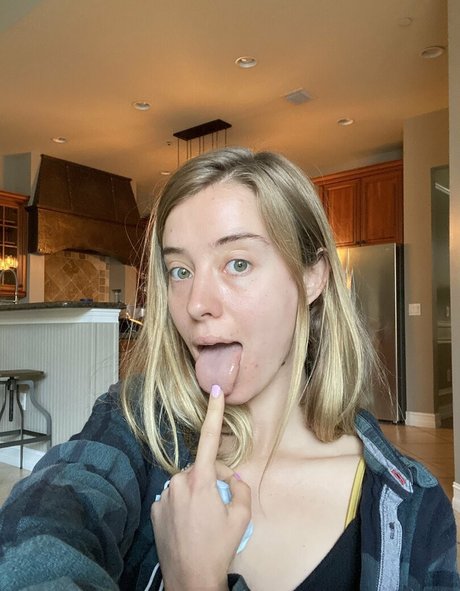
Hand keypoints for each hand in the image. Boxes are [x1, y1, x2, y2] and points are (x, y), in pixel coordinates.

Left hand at [151, 385, 250, 590]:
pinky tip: (189, 525)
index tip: (215, 391)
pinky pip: (174, 498)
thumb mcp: (241, 517)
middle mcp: (179, 483)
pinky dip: (183, 505)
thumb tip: (232, 478)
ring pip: (187, 484)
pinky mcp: (155, 510)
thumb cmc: (218, 549)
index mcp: (201, 481)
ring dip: (198, 493)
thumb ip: (239, 488)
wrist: (191, 580)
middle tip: (222, 505)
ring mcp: (165, 497)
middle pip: (202, 469)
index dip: (213, 412)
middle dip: (213, 480)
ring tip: (204, 520)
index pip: (210, 439)